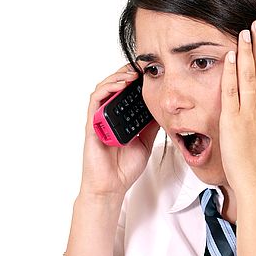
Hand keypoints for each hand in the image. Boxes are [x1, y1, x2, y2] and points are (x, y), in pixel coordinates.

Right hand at [79, 65, 160, 197]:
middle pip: (114, 86)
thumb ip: (151, 125)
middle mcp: (108, 116)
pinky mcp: (92, 125)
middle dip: (126, 74)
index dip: (135, 80)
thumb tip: (163, 109)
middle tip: (141, 68)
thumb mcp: (146, 142)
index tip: (149, 73)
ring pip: (103, 89)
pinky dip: (106, 90)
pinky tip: (119, 85)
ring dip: (117, 78)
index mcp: (120, 119)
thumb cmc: (124, 168)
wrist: (112, 186)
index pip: (125, 93)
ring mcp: (99, 120)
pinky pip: (95, 102)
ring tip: (132, 74)